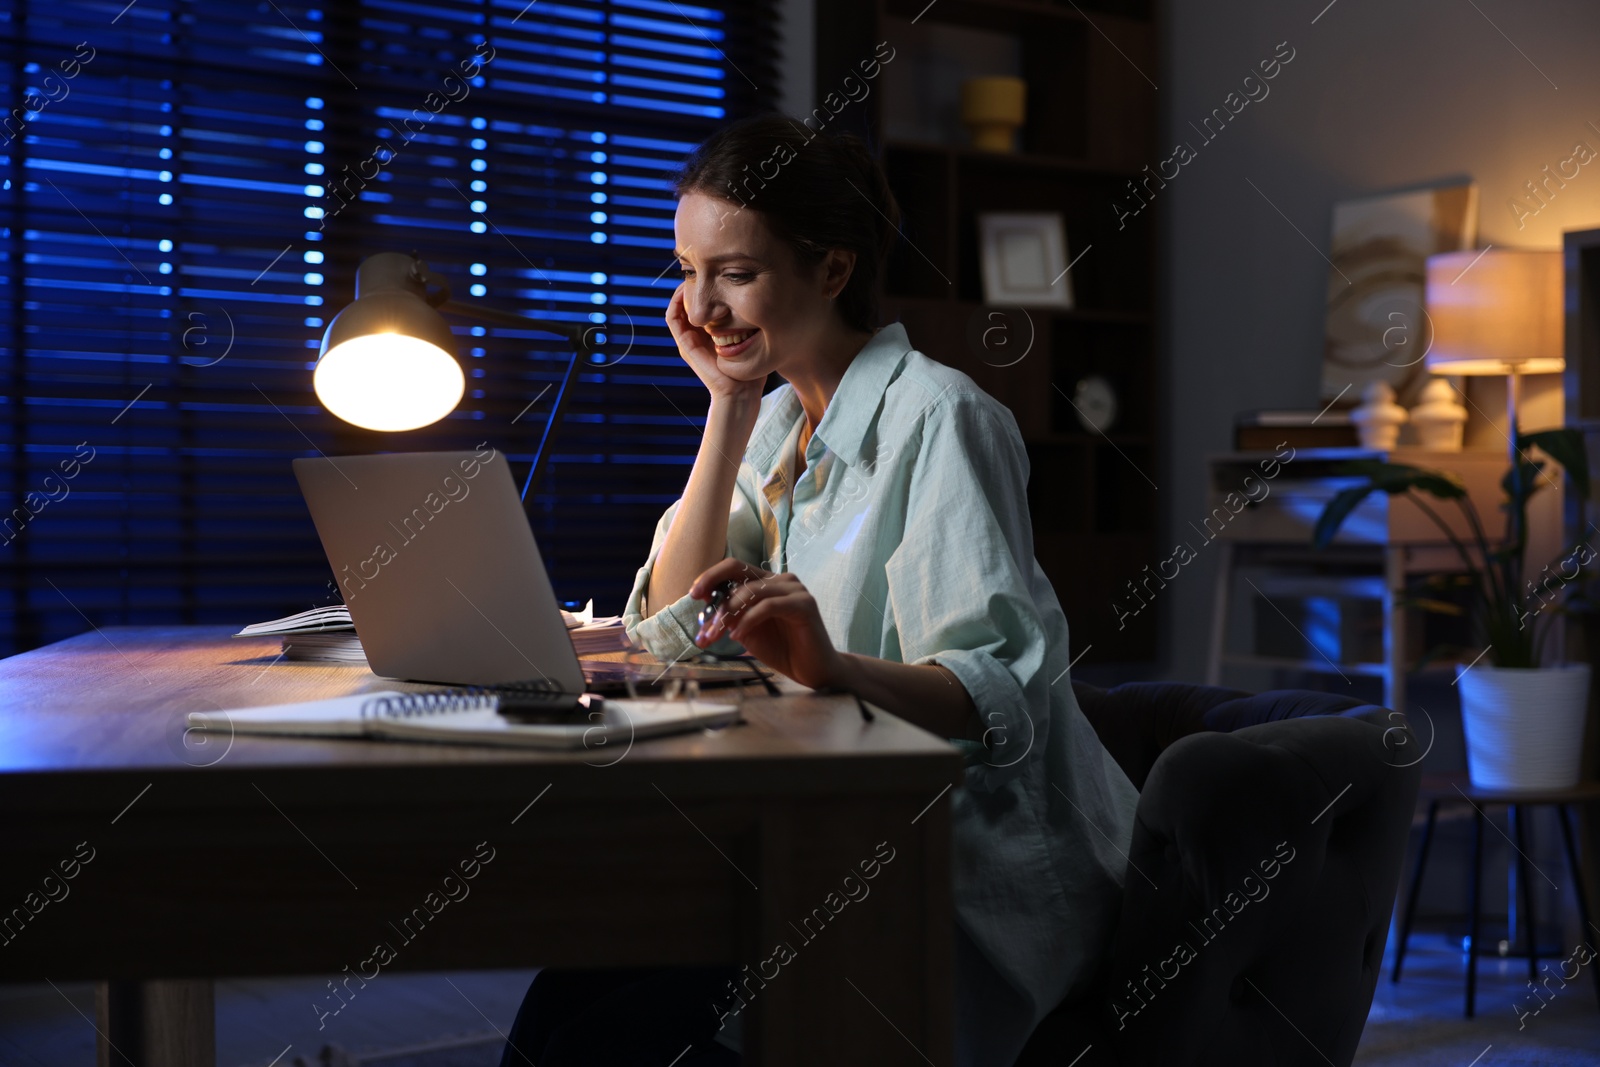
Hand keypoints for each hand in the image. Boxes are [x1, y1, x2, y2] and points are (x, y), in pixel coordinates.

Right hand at [666, 283, 765, 405]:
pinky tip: (687, 289)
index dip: (705, 287)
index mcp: (711, 333)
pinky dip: (676, 301)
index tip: (715, 272)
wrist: (740, 393)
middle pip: (688, 302)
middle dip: (694, 284)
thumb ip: (754, 323)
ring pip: (678, 306)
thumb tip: (769, 301)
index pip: (702, 304)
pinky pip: (673, 317)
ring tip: (692, 274)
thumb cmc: (751, 372)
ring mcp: (688, 340)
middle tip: (702, 267)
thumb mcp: (754, 339)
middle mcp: (697, 335)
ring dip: (682, 289)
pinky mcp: (685, 345)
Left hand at [690, 560, 846, 691]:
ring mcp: (794, 589)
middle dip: (715, 595)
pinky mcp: (804, 604)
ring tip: (716, 635)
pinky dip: (748, 621)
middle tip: (703, 623)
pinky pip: (768, 606)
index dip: (710, 576)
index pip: (733, 568)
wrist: (814, 670)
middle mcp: (780, 580)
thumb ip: (731, 616)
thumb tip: (705, 607)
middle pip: (739, 572)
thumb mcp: (747, 630)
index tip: (693, 595)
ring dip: (728, 614)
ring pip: (751, 591)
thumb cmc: (782, 649)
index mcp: (765, 582)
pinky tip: (738, 637)